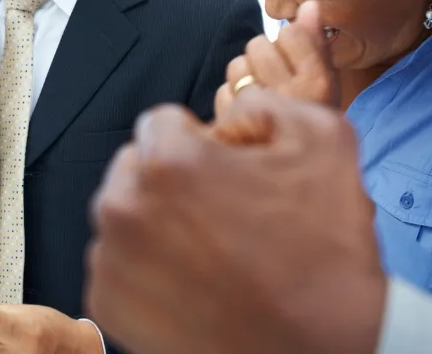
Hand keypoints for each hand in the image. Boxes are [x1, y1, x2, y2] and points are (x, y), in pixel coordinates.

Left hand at [85, 93, 385, 353]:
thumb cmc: (324, 253)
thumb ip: (265, 102)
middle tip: (224, 214)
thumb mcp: (323, 140)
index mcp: (167, 162)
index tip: (231, 174)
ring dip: (158, 222)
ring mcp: (111, 261)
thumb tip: (230, 111)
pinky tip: (195, 282)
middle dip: (172, 179)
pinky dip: (147, 268)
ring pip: (125, 215)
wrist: (323, 349)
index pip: (163, 123)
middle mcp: (123, 208)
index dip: (204, 143)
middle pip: (136, 167)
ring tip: (213, 252)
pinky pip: (118, 264)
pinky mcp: (107, 305)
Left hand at [213, 0, 340, 130]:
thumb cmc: (312, 121)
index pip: (290, 33)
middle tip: (275, 80)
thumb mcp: (326, 83)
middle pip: (258, 45)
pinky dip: (230, 100)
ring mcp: (259, 116)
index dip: (289, 42)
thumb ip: (317, 42)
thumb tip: (309, 4)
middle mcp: (291, 100)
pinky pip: (222, 93)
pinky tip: (247, 117)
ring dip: (245, 76)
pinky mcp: (232, 129)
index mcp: (320, 85)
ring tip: (262, 98)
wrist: (300, 180)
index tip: (296, 63)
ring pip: (236, 67)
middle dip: (262, 57)